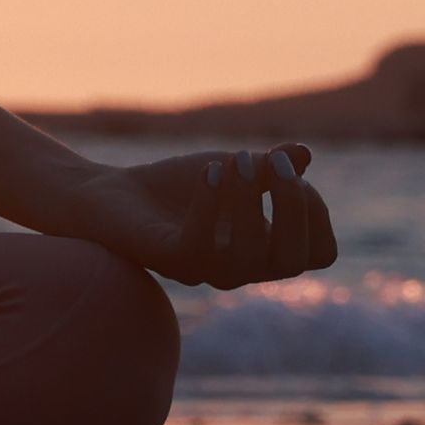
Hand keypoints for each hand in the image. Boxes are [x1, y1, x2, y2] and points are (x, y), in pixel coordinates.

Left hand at [77, 144, 336, 289]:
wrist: (106, 196)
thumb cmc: (173, 188)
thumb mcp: (233, 169)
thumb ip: (269, 166)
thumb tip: (302, 155)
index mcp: (262, 250)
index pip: (318, 255)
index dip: (317, 213)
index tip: (290, 171)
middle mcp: (239, 269)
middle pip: (292, 262)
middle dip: (292, 207)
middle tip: (270, 161)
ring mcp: (203, 269)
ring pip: (247, 258)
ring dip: (248, 200)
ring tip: (233, 159)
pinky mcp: (166, 259)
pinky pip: (198, 247)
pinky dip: (210, 205)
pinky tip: (209, 171)